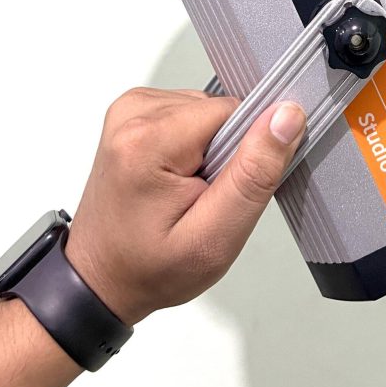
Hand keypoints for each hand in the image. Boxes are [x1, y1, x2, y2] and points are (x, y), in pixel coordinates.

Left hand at [65, 87, 305, 325]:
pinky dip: (193, 143)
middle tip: (204, 197)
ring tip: (188, 190)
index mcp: (147, 140)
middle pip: (218, 109)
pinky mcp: (132, 112)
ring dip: (209, 148)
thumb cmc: (149, 268)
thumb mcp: (214, 238)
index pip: (233, 112)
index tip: (225, 189)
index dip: (244, 151)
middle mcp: (132, 113)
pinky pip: (189, 112)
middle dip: (226, 152)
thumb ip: (254, 174)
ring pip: (207, 109)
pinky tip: (177, 176)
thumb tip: (285, 116)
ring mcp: (129, 109)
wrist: (100, 277)